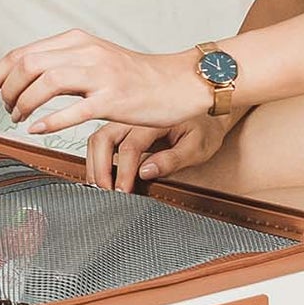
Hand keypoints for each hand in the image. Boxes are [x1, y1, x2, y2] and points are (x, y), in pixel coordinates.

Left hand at [0, 30, 212, 136]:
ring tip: (19, 119)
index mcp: (75, 41)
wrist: (179, 82)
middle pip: (26, 64)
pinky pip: (75, 108)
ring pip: (45, 82)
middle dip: (3, 89)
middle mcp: (85, 52)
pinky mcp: (114, 98)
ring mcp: (100, 74)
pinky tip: (38, 130)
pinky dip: (50, 120)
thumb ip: (62, 64)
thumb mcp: (94, 60)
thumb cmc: (135, 77)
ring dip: (23, 103)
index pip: (20, 53)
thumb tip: (24, 78)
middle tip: (2, 111)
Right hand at [86, 116, 230, 192]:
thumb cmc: (204, 130)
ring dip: (94, 164)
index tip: (122, 193)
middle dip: (99, 169)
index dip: (123, 174)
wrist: (209, 110)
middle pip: (103, 139)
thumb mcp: (197, 147)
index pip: (129, 148)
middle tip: (106, 194)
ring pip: (97, 139)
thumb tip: (145, 173)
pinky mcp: (122, 125)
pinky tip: (101, 175)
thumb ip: (172, 160)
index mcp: (153, 120)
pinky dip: (96, 158)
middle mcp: (134, 117)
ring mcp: (126, 119)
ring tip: (101, 188)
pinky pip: (101, 139)